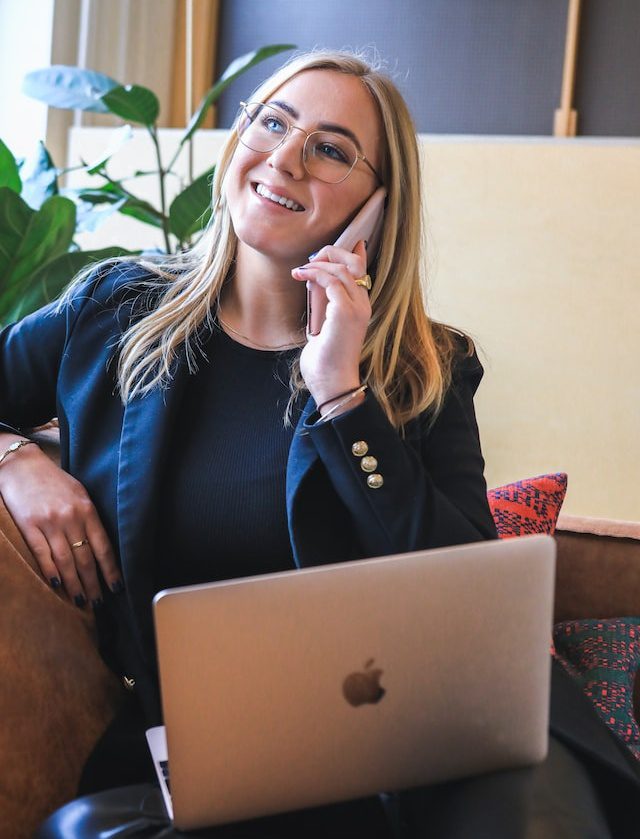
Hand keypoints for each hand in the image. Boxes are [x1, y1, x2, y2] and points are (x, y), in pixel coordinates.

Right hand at [0, 443, 121, 606]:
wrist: (21, 464)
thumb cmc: (52, 480)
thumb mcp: (79, 493)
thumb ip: (89, 517)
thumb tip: (100, 545)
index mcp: (87, 509)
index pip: (104, 547)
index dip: (111, 570)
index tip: (117, 587)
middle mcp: (71, 518)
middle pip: (86, 558)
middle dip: (93, 583)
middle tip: (99, 603)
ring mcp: (49, 523)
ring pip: (66, 561)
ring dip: (75, 584)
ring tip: (80, 600)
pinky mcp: (29, 525)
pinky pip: (42, 554)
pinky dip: (51, 572)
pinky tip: (58, 585)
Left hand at [292, 239, 369, 409]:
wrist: (332, 383)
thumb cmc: (326, 361)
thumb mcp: (324, 326)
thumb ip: (323, 306)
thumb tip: (314, 285)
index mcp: (360, 308)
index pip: (361, 270)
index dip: (350, 253)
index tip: (327, 248)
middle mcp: (363, 305)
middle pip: (352, 263)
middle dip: (329, 254)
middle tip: (308, 261)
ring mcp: (357, 308)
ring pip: (341, 268)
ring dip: (317, 264)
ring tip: (300, 270)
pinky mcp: (345, 312)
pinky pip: (331, 280)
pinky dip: (314, 273)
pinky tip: (300, 276)